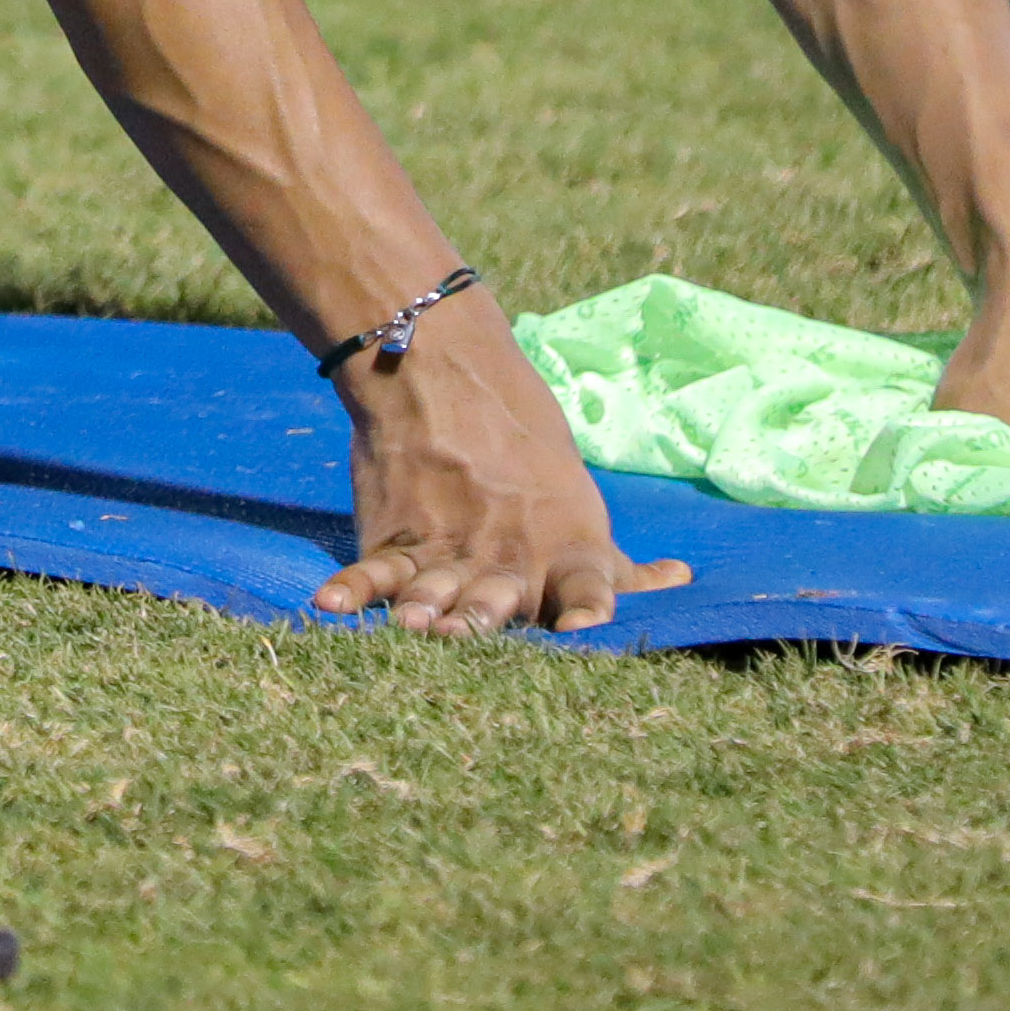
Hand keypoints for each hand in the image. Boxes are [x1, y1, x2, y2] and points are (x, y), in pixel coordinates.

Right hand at [309, 297, 693, 636]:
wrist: (441, 373)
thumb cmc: (525, 450)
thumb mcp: (580, 502)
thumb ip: (618, 564)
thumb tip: (680, 580)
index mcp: (568, 550)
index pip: (588, 590)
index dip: (587, 612)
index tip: (586, 630)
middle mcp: (509, 556)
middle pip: (496, 601)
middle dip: (483, 621)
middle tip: (467, 637)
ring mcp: (447, 549)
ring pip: (434, 589)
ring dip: (423, 608)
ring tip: (411, 624)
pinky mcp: (394, 539)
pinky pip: (372, 571)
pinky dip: (350, 589)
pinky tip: (328, 607)